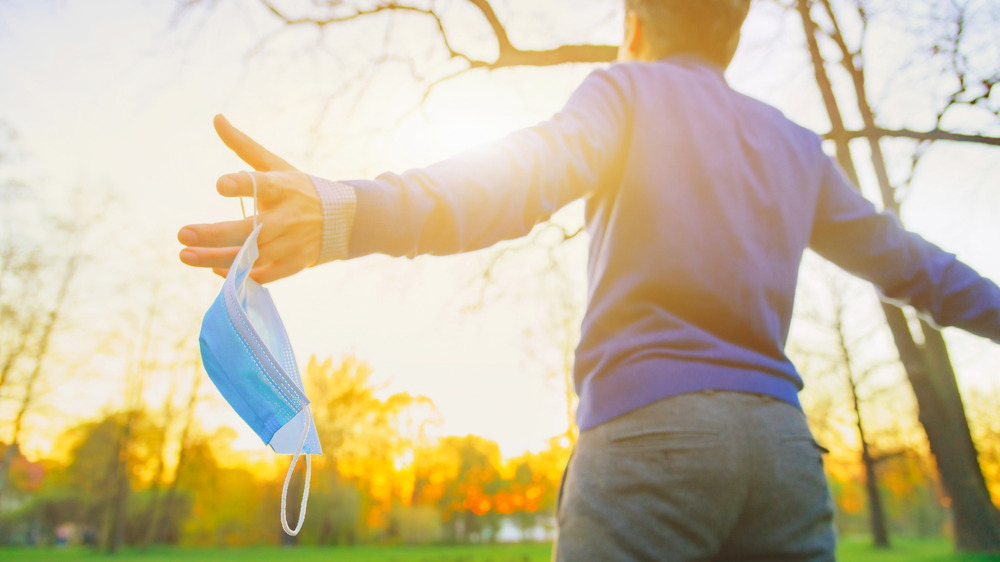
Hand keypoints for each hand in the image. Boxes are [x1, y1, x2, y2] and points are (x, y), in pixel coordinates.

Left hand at [178, 115, 322, 283]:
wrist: (341, 220)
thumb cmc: (298, 188)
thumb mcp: (275, 164)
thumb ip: (243, 145)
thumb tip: (216, 117)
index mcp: (282, 188)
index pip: (261, 185)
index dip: (241, 185)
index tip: (220, 185)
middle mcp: (287, 217)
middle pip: (249, 230)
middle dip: (214, 234)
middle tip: (182, 233)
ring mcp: (291, 244)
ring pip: (251, 256)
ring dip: (216, 258)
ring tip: (185, 255)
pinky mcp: (293, 265)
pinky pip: (263, 275)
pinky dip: (239, 275)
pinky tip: (214, 270)